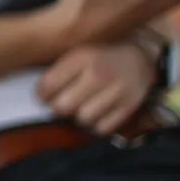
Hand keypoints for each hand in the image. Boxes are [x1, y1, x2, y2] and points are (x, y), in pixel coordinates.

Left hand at [36, 41, 157, 134]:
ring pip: (83, 119)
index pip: (48, 85)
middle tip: (61, 104)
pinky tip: (96, 114)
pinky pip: (102, 128)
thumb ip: (59, 69)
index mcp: (81, 58)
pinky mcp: (128, 107)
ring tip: (80, 108)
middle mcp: (98, 75)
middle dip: (58, 108)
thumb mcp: (78, 52)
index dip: (41, 95)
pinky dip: (96, 125)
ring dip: (78, 117)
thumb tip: (40, 93)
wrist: (139, 57)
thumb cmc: (101, 56)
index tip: (44, 96)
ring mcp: (115, 92)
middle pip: (64, 106)